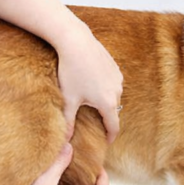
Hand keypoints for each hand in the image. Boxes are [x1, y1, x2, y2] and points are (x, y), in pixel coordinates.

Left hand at [55, 27, 123, 142]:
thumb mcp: (68, 98)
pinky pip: (112, 83)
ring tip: (91, 102)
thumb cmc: (71, 71)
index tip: (107, 142)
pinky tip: (91, 83)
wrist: (76, 42)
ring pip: (114, 96)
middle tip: (95, 123)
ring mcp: (118, 78)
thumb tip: (65, 141)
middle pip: (114, 111)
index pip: (114, 126)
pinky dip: (105, 88)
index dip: (110, 137)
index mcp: (107, 103)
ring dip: (105, 101)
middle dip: (105, 118)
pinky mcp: (115, 67)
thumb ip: (68, 121)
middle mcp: (117, 91)